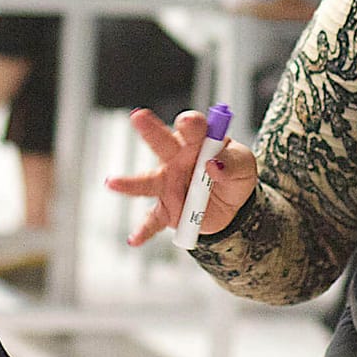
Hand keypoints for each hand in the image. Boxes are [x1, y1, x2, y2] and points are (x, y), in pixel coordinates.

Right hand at [104, 108, 257, 245]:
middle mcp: (176, 158)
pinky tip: (134, 239)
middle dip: (151, 131)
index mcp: (197, 141)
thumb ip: (232, 163)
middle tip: (139, 118)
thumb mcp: (244, 166)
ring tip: (112, 183)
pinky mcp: (165, 209)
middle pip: (162, 144)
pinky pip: (152, 221)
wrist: (231, 206)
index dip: (190, 124)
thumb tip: (214, 165)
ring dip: (129, 183)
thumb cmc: (233, 174)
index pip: (192, 128)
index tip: (188, 123)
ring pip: (147, 182)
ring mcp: (167, 184)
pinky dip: (143, 231)